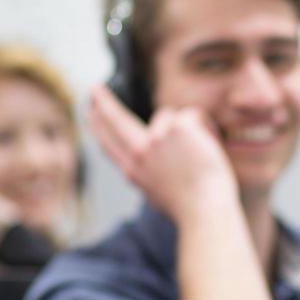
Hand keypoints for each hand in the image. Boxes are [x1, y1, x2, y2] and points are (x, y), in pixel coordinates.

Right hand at [87, 84, 236, 221]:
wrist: (205, 211)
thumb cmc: (190, 207)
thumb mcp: (157, 194)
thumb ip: (148, 173)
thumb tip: (143, 157)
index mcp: (134, 171)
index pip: (110, 144)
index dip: (98, 127)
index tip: (90, 113)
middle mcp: (140, 153)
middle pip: (117, 121)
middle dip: (104, 103)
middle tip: (95, 89)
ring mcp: (156, 137)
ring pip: (169, 116)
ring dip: (187, 129)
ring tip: (199, 157)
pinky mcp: (177, 127)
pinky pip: (193, 116)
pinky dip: (206, 129)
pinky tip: (210, 150)